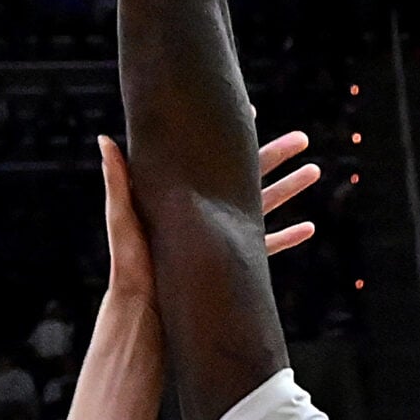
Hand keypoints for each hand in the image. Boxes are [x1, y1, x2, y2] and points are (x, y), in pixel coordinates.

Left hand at [100, 128, 318, 298]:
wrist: (146, 308)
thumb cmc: (130, 261)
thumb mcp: (123, 215)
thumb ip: (119, 178)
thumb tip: (105, 139)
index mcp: (189, 195)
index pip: (215, 157)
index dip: (233, 136)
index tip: (252, 111)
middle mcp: (210, 212)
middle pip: (251, 176)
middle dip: (277, 156)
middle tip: (302, 139)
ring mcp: (226, 236)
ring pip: (266, 205)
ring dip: (291, 189)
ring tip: (315, 170)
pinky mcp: (235, 262)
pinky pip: (268, 246)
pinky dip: (289, 236)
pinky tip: (309, 227)